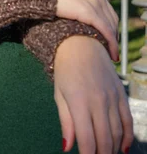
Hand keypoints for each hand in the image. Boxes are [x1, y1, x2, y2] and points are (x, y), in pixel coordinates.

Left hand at [54, 36, 132, 153]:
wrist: (81, 44)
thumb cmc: (65, 70)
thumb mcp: (59, 95)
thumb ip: (66, 122)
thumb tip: (67, 146)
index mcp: (79, 102)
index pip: (87, 138)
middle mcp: (99, 101)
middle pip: (104, 139)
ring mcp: (113, 98)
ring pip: (117, 132)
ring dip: (112, 148)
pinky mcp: (121, 95)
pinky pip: (127, 120)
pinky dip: (126, 137)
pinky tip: (122, 148)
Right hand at [55, 0, 118, 60]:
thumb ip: (70, 4)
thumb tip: (66, 15)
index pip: (106, 10)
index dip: (109, 26)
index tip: (107, 39)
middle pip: (111, 18)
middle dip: (113, 35)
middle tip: (111, 51)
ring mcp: (93, 1)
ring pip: (110, 26)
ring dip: (113, 42)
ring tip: (113, 56)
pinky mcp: (88, 11)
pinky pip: (105, 29)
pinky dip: (111, 42)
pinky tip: (112, 54)